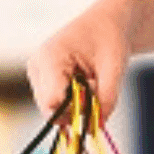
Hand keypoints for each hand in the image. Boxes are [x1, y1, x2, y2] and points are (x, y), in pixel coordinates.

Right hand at [26, 0, 131, 121]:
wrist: (105, 26)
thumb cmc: (109, 39)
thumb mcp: (115, 67)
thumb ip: (107, 98)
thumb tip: (97, 127)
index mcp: (50, 58)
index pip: (52, 102)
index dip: (75, 113)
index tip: (96, 105)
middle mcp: (37, 68)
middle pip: (53, 112)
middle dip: (79, 111)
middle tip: (97, 88)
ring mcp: (39, 78)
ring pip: (57, 113)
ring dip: (80, 108)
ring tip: (92, 83)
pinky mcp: (45, 85)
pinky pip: (62, 108)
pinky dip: (78, 105)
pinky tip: (86, 86)